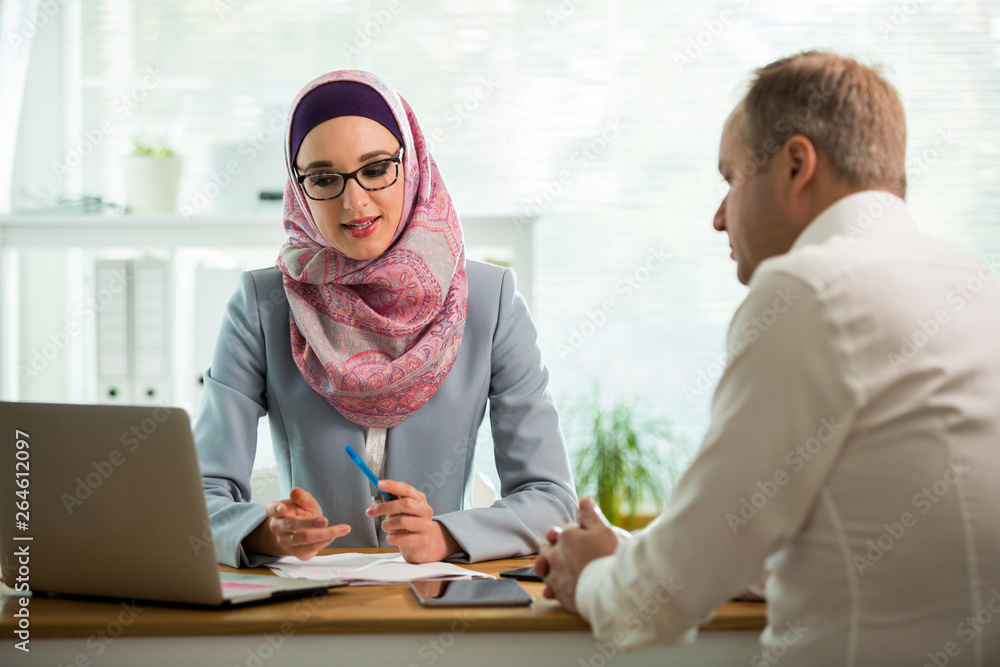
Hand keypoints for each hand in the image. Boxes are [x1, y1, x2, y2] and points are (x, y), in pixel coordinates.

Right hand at [247, 487, 350, 559]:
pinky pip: (309, 549)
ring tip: (342, 529)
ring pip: (303, 539)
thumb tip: (295, 491)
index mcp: (276, 511)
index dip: (276, 509)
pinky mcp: (296, 552)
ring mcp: (286, 541)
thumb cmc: (301, 512)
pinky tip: (333, 536)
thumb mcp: (304, 502)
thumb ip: (301, 497)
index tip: (283, 508)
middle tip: (325, 520)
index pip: (272, 509)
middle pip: (291, 525)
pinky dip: (322, 543)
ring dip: (323, 534)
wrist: (299, 531)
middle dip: (309, 523)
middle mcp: (278, 527)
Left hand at [367, 479, 459, 563]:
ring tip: (386, 527)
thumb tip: (383, 491)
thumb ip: (393, 501)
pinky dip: (390, 538)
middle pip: (405, 504)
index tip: (379, 484)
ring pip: (402, 521)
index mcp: (420, 500)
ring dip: (387, 524)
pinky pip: (400, 538)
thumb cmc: (408, 527)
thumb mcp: (400, 512)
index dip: (393, 486)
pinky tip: (392, 538)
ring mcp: (425, 526)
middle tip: (371, 511)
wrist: (420, 547)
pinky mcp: (422, 541)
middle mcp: (425, 511)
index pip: (407, 489)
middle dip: (384, 507)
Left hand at [534, 498, 624, 613]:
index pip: (567, 529)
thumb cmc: (610, 558)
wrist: (612, 590)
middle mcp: (556, 554)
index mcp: (567, 536)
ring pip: (543, 565)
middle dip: (556, 545)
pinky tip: (559, 586)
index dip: (578, 533)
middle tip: (571, 550)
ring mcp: (555, 574)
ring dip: (548, 564)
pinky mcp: (558, 592)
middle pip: (550, 545)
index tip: (588, 538)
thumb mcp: (605, 530)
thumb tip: (584, 501)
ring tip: (560, 566)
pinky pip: (549, 587)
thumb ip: (591, 515)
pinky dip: (551, 586)